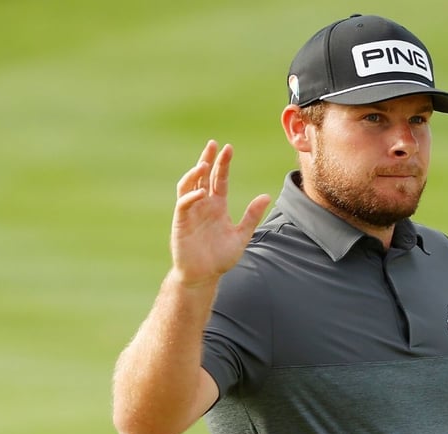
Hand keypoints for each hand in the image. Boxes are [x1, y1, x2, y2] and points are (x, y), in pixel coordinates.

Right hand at [171, 140, 270, 287]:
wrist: (203, 277)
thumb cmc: (220, 258)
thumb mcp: (241, 236)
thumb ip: (252, 216)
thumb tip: (266, 196)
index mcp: (217, 206)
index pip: (220, 179)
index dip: (223, 164)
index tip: (228, 148)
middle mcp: (203, 205)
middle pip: (203, 176)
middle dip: (208, 159)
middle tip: (213, 144)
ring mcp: (191, 212)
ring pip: (189, 185)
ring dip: (195, 174)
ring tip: (204, 163)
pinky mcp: (181, 223)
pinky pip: (183, 204)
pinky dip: (190, 196)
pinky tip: (201, 191)